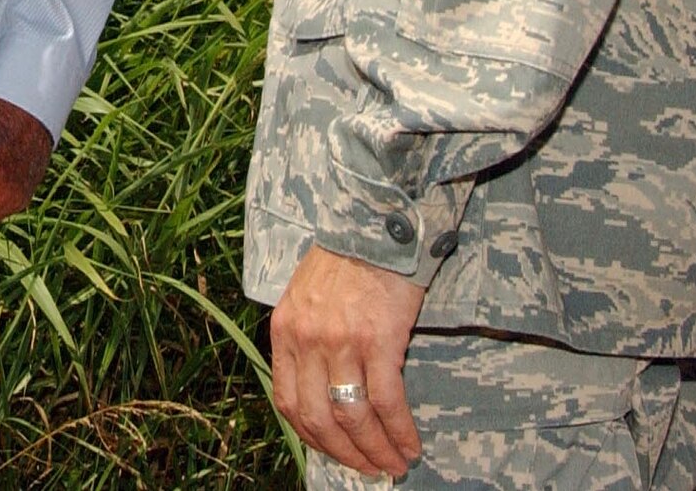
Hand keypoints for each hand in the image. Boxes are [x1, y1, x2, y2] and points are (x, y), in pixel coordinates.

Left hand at [270, 242, 424, 477]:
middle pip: (318, 418)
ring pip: (352, 416)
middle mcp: (307, 339)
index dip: (312, 438)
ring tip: (394, 463)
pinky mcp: (377, 340)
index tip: (335, 452)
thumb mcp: (304, 298)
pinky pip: (386, 402)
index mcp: (285, 331)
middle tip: (370, 468)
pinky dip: (399, 432)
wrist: (372, 228)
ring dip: (375, 450)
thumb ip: (305, 339)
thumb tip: (320, 391)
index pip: (288, 402)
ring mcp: (340, 341)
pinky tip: (411, 444)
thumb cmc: (343, 264)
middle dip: (345, 453)